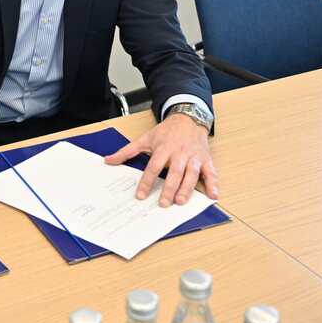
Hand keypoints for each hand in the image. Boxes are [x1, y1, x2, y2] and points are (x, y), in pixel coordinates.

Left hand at [104, 113, 218, 206]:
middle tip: (163, 203)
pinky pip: (211, 172)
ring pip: (192, 174)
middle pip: (174, 172)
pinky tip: (213, 195)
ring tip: (181, 201)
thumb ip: (127, 151)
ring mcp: (194, 157)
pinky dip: (214, 184)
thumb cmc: (166, 132)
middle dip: (169, 188)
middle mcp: (180, 153)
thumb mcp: (145, 139)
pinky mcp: (206, 159)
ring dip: (187, 188)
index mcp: (164, 148)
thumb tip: (108, 160)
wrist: (188, 118)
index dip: (147, 181)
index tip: (141, 195)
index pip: (153, 167)